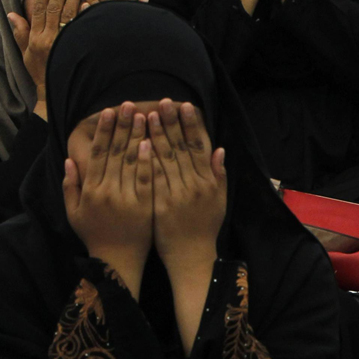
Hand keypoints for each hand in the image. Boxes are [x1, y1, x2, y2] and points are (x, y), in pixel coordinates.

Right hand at [8, 0, 81, 109]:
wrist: (56, 92)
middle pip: (56, 8)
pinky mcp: (79, 48)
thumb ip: (20, 33)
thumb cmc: (41, 72)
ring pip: (70, 14)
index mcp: (37, 38)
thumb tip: (12, 14)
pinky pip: (83, 28)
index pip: (39, 9)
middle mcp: (51, 39)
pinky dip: (86, 14)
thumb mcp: (25, 54)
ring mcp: (66, 43)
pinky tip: (90, 0)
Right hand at [63, 103, 152, 299]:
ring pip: (132, 162)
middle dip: (123, 126)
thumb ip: (69, 185)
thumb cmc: (93, 235)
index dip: (104, 131)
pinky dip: (149, 161)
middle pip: (116, 152)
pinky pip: (147, 180)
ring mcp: (127, 199)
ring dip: (138, 136)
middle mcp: (107, 191)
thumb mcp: (73, 212)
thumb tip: (69, 159)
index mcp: (90, 190)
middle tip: (128, 104)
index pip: (98, 154)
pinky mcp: (144, 207)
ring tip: (144, 115)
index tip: (109, 111)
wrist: (117, 263)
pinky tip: (152, 143)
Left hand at [147, 100, 225, 272]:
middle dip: (172, 123)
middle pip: (181, 148)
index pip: (199, 146)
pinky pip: (152, 178)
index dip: (192, 124)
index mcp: (209, 182)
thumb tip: (220, 149)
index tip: (185, 105)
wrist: (191, 257)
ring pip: (166, 159)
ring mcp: (177, 195)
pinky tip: (138, 143)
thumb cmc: (204, 228)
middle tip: (164, 101)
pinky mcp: (161, 205)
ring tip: (148, 114)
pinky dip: (146, 160)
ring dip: (157, 135)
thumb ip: (218, 174)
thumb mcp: (219, 201)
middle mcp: (195, 185)